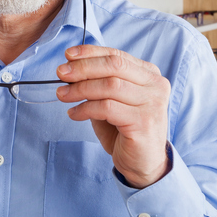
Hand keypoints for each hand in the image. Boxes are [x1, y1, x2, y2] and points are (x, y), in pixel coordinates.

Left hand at [56, 45, 170, 188]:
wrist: (142, 163)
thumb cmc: (123, 128)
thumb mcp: (110, 99)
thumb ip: (97, 82)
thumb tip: (69, 67)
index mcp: (148, 74)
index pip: (116, 55)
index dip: (90, 53)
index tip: (68, 55)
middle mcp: (156, 85)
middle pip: (114, 66)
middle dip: (83, 68)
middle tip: (61, 73)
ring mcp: (153, 103)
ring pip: (110, 85)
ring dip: (80, 89)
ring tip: (63, 95)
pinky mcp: (144, 122)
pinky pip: (107, 108)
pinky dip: (85, 108)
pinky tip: (74, 113)